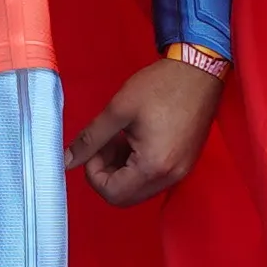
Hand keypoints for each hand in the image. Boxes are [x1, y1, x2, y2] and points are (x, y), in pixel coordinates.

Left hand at [73, 54, 222, 204]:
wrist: (199, 70)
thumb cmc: (161, 86)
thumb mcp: (118, 110)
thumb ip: (90, 139)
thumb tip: (67, 160)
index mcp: (153, 166)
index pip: (112, 193)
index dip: (93, 173)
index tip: (95, 146)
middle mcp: (170, 176)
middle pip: (125, 196)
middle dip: (106, 173)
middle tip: (104, 144)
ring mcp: (180, 172)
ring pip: (138, 188)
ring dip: (120, 169)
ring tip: (118, 138)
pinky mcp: (184, 163)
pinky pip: (153, 177)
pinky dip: (136, 165)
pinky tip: (134, 139)